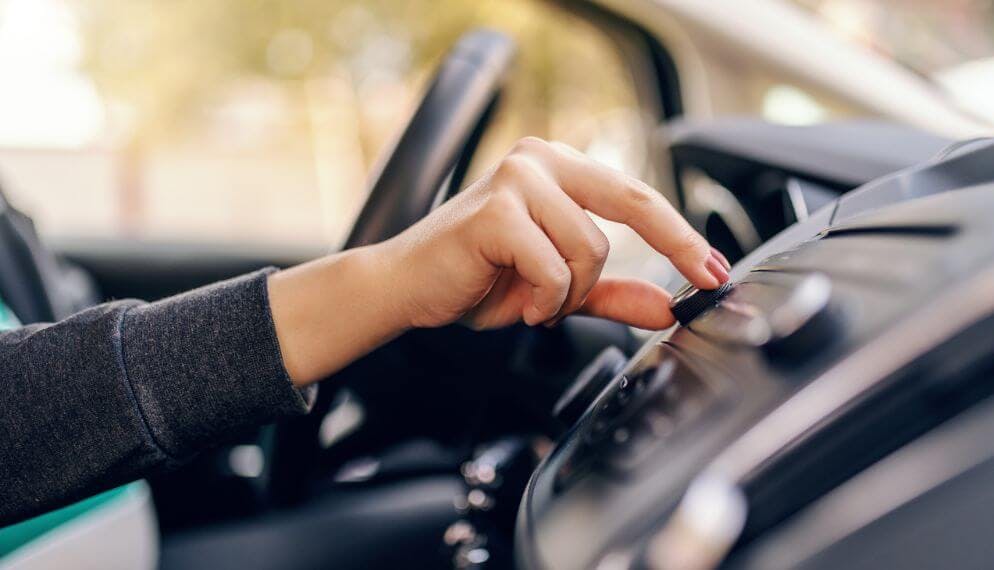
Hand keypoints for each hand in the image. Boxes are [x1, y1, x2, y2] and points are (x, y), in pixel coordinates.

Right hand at [268, 137, 729, 385]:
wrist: (407, 290)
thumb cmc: (475, 279)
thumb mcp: (558, 291)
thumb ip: (612, 293)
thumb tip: (668, 306)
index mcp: (555, 169)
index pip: (635, 194)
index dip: (681, 234)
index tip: (715, 271)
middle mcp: (538, 160)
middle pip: (632, 202)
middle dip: (677, 245)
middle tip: (704, 279)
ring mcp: (517, 179)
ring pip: (591, 250)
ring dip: (572, 294)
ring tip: (536, 301)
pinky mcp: (497, 210)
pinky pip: (555, 269)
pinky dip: (546, 300)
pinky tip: (520, 303)